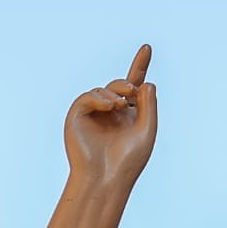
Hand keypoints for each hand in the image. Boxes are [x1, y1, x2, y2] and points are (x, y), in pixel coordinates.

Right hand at [64, 44, 157, 196]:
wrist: (105, 179)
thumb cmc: (128, 162)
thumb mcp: (146, 131)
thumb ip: (149, 105)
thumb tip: (146, 82)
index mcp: (128, 117)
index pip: (135, 87)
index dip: (140, 66)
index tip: (147, 48)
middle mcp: (111, 113)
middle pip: (119, 85)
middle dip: (127, 84)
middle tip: (132, 93)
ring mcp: (93, 114)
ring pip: (103, 89)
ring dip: (114, 93)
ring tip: (120, 105)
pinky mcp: (77, 116)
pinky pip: (88, 97)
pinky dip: (99, 98)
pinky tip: (109, 107)